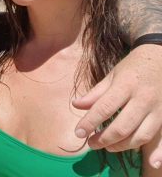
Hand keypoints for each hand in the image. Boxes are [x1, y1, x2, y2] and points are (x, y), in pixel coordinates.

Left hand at [73, 44, 161, 166]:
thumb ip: (96, 93)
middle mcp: (143, 99)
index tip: (78, 133)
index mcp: (126, 85)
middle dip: (104, 139)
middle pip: (122, 126)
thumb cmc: (133, 67)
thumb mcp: (112, 75)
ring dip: (123, 146)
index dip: (90, 122)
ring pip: (141, 136)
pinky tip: (151, 163)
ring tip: (108, 146)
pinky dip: (158, 152)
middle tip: (91, 143)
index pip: (104, 108)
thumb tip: (76, 105)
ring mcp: (158, 109)